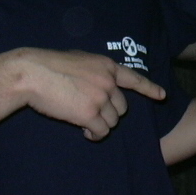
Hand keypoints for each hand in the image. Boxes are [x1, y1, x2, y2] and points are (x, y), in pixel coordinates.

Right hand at [14, 49, 165, 139]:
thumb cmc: (50, 66)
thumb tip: (99, 82)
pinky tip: (84, 132)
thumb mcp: (79, 59)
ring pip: (113, 121)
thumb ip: (94, 71)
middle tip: (91, 113)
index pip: (134, 79)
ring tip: (84, 122)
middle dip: (109, 113)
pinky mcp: (90, 114)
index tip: (162, 95)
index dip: (149, 88)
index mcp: (107, 66)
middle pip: (122, 107)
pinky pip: (102, 131)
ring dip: (101, 124)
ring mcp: (101, 98)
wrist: (33, 74)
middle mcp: (108, 82)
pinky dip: (95, 135)